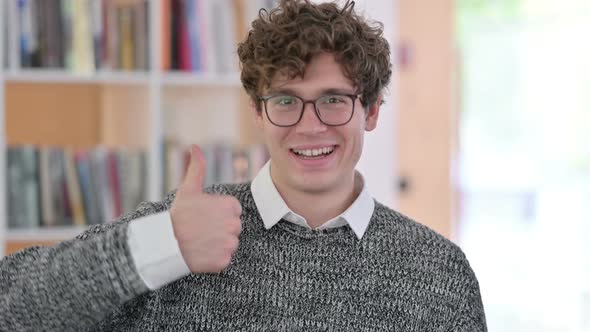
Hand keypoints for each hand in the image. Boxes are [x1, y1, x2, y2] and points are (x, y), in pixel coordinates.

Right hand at [170, 144, 241, 272]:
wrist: (165, 244)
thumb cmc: (177, 215)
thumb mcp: (188, 189)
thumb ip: (197, 167)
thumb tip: (195, 146)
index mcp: (230, 206)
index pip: (233, 211)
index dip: (218, 215)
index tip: (204, 217)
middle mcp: (234, 224)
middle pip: (233, 228)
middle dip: (220, 229)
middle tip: (201, 230)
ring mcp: (230, 244)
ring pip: (230, 244)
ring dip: (218, 244)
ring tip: (200, 241)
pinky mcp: (224, 261)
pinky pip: (224, 260)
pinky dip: (215, 259)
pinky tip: (202, 253)